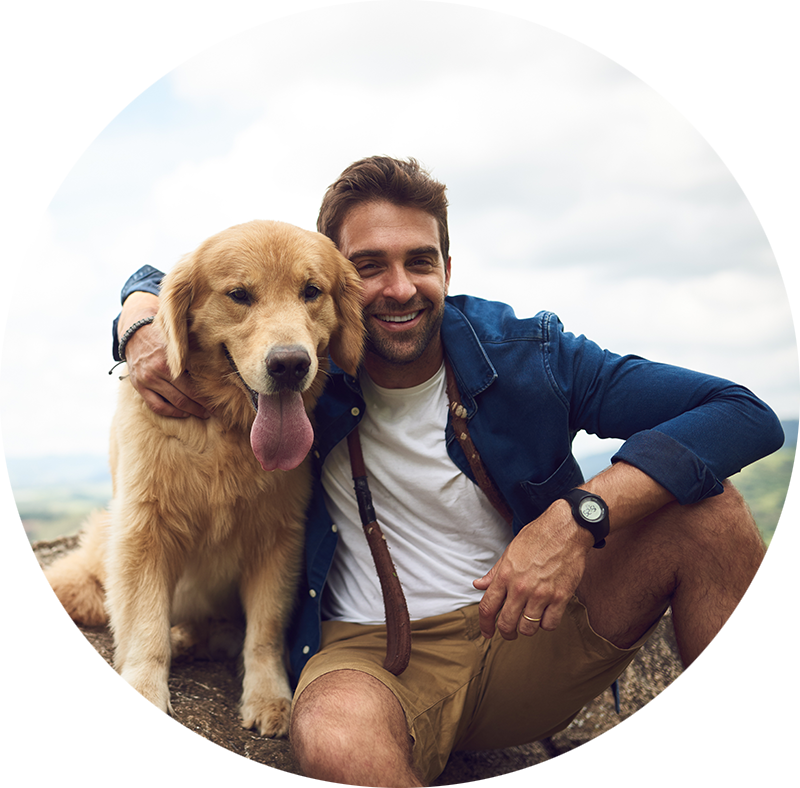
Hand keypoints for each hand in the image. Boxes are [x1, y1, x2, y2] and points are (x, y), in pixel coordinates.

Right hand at [119, 292, 210, 418]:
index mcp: (171, 360)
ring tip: (203, 413)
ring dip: (190, 411)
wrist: (135, 333)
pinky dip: (171, 412)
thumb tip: (219, 368)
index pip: (194, 384)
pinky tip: (183, 413)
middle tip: (216, 412)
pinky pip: (156, 406)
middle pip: (186, 396)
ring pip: (173, 403)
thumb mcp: (178, 342)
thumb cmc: (163, 336)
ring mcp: (147, 380)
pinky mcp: (139, 386)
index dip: (209, 397)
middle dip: (203, 406)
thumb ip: (194, 354)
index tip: (221, 403)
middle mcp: (158, 371)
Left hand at [473, 501, 592, 639]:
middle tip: (509, 632)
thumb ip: (494, 573)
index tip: (487, 633)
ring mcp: (541, 594)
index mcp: (505, 575)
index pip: (487, 608)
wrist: (566, 529)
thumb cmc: (538, 537)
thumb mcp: (510, 552)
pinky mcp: (560, 597)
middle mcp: (520, 587)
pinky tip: (545, 615)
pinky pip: (549, 624)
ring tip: (529, 620)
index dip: (485, 625)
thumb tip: (478, 585)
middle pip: (506, 623)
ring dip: (526, 628)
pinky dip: (546, 624)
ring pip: (528, 628)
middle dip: (505, 632)